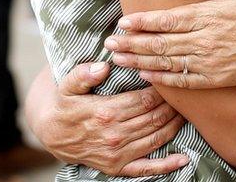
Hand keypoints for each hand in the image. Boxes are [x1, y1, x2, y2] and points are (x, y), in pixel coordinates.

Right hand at [32, 62, 188, 175]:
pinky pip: (146, 168)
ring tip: (185, 113)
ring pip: (156, 137)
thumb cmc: (64, 105)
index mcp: (105, 112)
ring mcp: (117, 154)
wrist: (50, 133)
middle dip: (172, 106)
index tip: (169, 80)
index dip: (161, 90)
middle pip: (155, 117)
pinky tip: (183, 158)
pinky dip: (167, 165)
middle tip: (182, 95)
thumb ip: (83, 74)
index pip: (145, 100)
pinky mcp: (117, 167)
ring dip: (174, 125)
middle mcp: (114, 135)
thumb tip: (102, 66)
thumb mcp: (67, 85)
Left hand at [107, 0, 235, 88]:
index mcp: (207, 16)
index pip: (167, 19)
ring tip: (118, 59)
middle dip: (131, 43)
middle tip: (109, 43)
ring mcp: (207, 61)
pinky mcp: (212, 79)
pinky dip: (160, 77)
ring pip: (165, 62)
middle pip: (159, 43)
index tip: (123, 22)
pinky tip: (144, 74)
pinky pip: (181, 79)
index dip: (143, 21)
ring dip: (139, 61)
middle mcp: (204, 40)